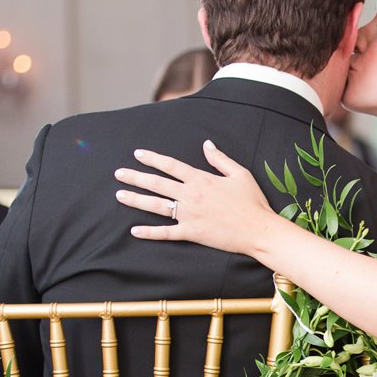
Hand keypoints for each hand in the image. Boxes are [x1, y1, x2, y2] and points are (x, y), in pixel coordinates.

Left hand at [115, 140, 270, 252]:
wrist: (258, 229)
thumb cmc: (252, 201)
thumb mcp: (239, 173)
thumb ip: (220, 159)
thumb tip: (207, 144)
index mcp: (201, 179)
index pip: (171, 165)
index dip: (153, 158)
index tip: (138, 154)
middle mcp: (191, 195)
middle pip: (157, 183)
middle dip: (135, 177)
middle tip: (119, 173)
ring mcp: (189, 214)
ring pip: (156, 205)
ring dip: (136, 199)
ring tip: (120, 195)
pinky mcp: (192, 232)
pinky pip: (166, 233)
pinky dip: (150, 232)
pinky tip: (135, 230)